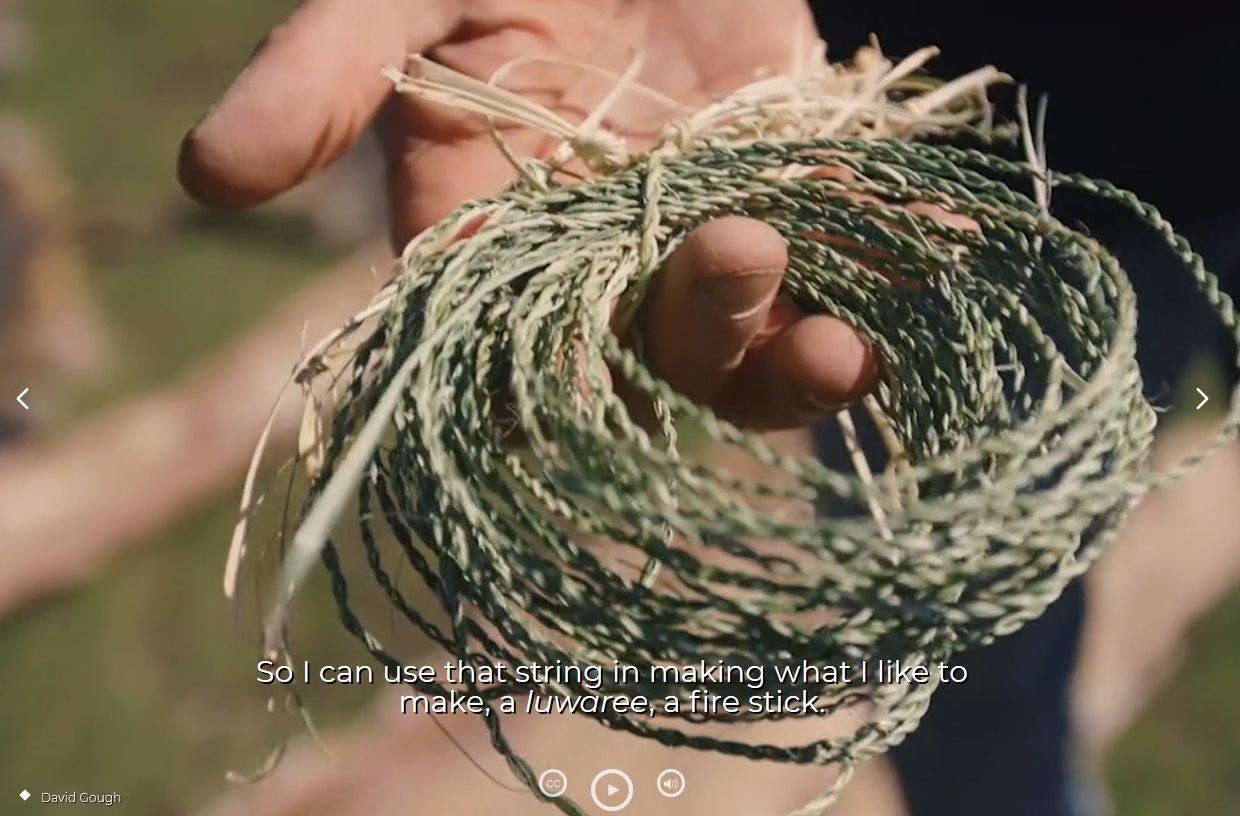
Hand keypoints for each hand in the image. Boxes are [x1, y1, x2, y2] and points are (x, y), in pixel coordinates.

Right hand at [177, 0, 877, 430]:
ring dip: (794, 360)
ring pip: (745, 345)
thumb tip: (202, 176)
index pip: (498, 353)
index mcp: (491, 236)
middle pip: (640, 361)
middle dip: (694, 339)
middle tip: (735, 254)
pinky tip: (936, 259)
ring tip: (847, 350)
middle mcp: (595, 260)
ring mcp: (698, 230)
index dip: (528, 388)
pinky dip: (890, 264)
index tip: (569, 391)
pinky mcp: (791, 187)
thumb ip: (323, 74)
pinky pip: (844, 260)